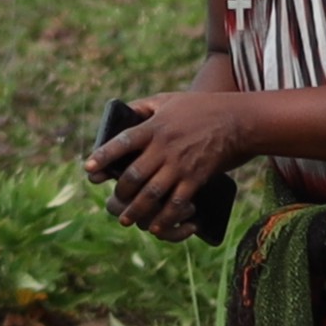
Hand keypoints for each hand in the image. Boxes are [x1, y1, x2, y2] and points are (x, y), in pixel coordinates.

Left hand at [89, 86, 259, 234]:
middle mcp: (164, 147)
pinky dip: (164, 217)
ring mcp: (180, 164)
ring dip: (136, 210)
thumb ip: (143, 106)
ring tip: (126, 220)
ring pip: (152, 193)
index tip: (88, 170)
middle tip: (116, 200)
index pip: (122, 142)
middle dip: (121, 191)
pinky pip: (176, 202)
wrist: (237, 120)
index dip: (103, 157)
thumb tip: (122, 112)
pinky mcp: (196, 178)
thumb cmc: (201, 108)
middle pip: (134, 175)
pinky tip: (155, 226)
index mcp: (154, 127)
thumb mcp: (168, 99)